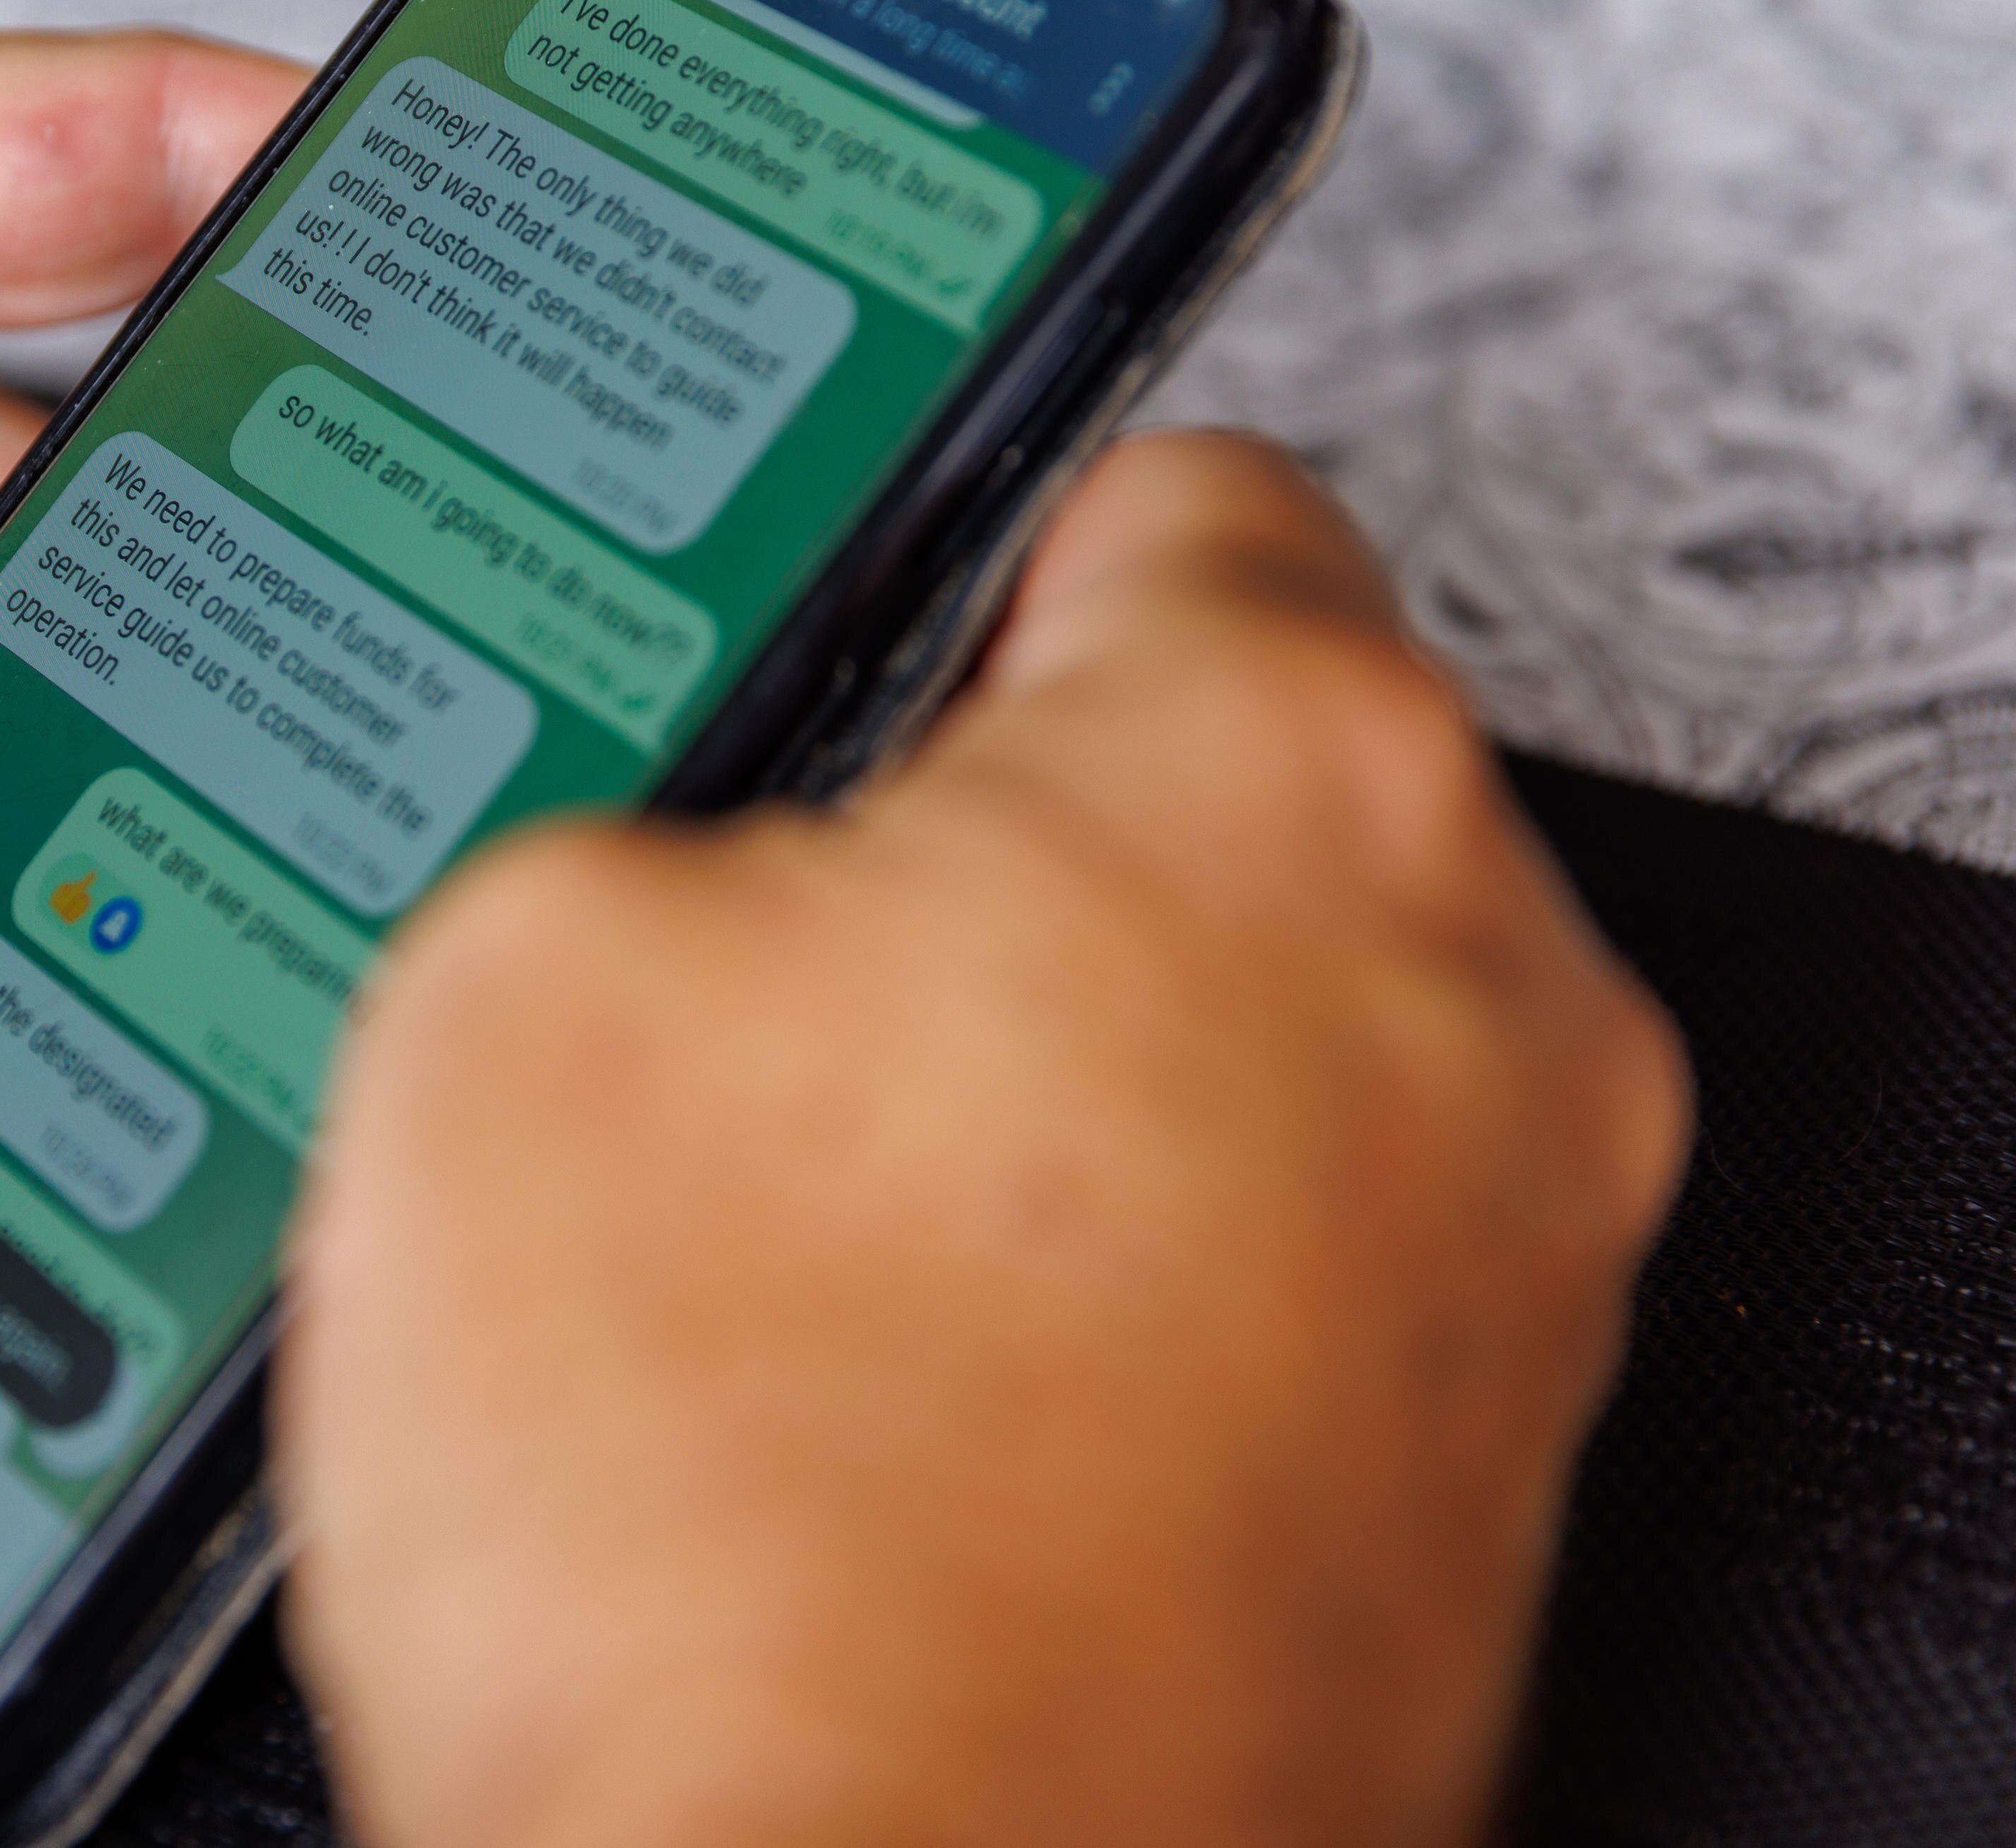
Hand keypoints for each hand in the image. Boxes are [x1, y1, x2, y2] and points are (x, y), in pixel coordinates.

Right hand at [280, 434, 1688, 1847]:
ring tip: (782, 1228)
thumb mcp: (515, 966)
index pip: (1159, 485)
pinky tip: (879, 1396)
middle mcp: (1481, 1009)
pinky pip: (1255, 1289)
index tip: (847, 638)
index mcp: (1286, 772)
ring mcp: (1500, 1283)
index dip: (938, 549)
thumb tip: (725, 847)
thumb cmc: (743, 1529)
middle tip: (748, 976)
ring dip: (1024, 1098)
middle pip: (1212, 797)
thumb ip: (666, 792)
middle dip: (977, 854)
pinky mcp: (1450, 1507)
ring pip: (1232, 1053)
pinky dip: (1087, 1307)